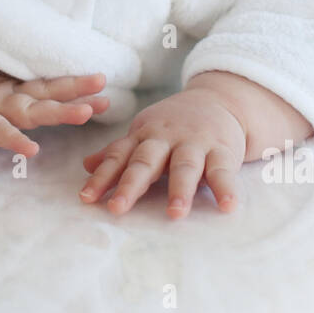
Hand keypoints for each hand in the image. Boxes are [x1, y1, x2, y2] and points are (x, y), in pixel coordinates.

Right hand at [0, 65, 109, 155]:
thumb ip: (14, 96)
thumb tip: (43, 99)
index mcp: (13, 90)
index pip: (49, 85)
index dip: (75, 84)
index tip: (103, 82)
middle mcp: (7, 95)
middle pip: (48, 92)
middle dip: (77, 91)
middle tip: (104, 88)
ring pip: (31, 108)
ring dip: (60, 111)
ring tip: (86, 113)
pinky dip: (14, 140)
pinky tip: (32, 149)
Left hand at [79, 84, 246, 217]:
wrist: (219, 99)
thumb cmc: (175, 125)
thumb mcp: (145, 133)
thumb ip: (120, 153)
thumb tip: (86, 166)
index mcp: (144, 136)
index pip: (119, 157)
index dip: (101, 177)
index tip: (85, 198)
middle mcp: (166, 138)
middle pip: (146, 162)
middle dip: (130, 185)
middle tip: (117, 209)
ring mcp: (195, 143)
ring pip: (185, 166)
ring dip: (180, 189)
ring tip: (175, 213)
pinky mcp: (222, 150)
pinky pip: (223, 171)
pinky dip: (226, 188)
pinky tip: (228, 207)